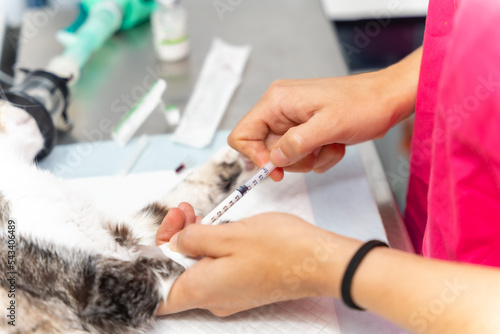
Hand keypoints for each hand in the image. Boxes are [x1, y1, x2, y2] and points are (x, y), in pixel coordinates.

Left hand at [156, 206, 361, 316]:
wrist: (320, 261)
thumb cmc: (280, 248)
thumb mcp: (228, 234)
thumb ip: (193, 239)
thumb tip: (175, 242)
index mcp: (203, 288)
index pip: (157, 294)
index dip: (150, 265)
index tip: (161, 236)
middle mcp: (213, 298)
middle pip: (177, 273)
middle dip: (175, 240)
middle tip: (183, 212)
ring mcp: (230, 294)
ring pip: (198, 268)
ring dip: (194, 241)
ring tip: (199, 214)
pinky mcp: (244, 286)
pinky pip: (218, 269)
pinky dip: (213, 248)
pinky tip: (220, 228)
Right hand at [228, 49, 420, 180]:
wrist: (387, 99)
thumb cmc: (362, 105)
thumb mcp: (329, 126)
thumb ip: (296, 144)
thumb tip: (274, 159)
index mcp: (277, 101)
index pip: (242, 134)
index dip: (255, 156)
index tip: (277, 170)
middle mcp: (280, 109)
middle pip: (265, 149)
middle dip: (292, 159)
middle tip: (315, 152)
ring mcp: (293, 119)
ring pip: (285, 155)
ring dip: (310, 158)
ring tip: (330, 144)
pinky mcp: (306, 129)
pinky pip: (302, 154)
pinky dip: (319, 156)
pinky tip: (336, 143)